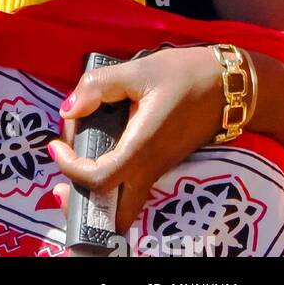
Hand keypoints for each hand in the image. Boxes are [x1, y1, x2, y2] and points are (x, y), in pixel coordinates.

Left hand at [48, 46, 221, 237]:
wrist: (227, 86)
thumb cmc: (184, 75)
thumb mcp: (138, 70)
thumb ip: (98, 87)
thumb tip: (68, 108)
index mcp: (142, 148)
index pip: (101, 180)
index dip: (70, 169)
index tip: (55, 145)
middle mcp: (151, 167)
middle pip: (116, 214)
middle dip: (84, 205)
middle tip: (62, 179)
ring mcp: (158, 169)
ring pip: (124, 203)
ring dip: (95, 194)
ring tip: (73, 163)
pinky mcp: (160, 163)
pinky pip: (131, 186)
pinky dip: (107, 180)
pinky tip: (92, 151)